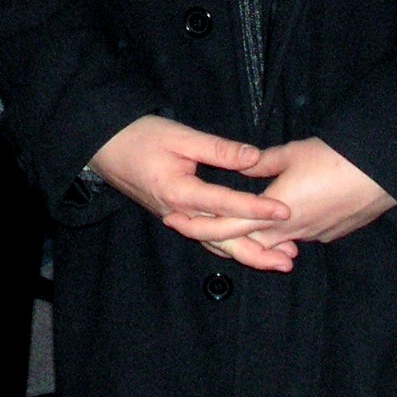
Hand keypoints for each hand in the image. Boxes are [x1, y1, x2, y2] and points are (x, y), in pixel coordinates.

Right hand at [91, 115, 291, 269]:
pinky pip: (206, 238)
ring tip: (279, 260)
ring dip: (248, 254)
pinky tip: (249, 249)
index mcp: (180, 192)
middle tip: (291, 257)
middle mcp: (179, 214)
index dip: (257, 209)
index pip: (225, 204)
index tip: (285, 211)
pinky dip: (230, 247)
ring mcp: (176, 219)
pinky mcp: (176, 217)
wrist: (106, 147)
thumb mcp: (180, 136)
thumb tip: (254, 157)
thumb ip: (218, 149)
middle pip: (223, 240)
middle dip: (259, 251)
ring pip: (215, 244)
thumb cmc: (141, 137)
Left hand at [171, 137, 395, 271]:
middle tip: (199, 228)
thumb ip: (259, 162)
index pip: (226, 227)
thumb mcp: (290, 153)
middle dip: (222, 238)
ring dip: (253, 240)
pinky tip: (279, 223)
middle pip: (246, 244)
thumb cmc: (333, 158)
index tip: (176, 222)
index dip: (199, 226)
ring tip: (236, 227)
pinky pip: (296, 239)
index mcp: (272, 211)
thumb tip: (239, 165)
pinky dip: (281, 235)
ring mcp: (311, 236)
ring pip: (272, 245)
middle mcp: (289, 231)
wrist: (380, 172)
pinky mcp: (329, 235)